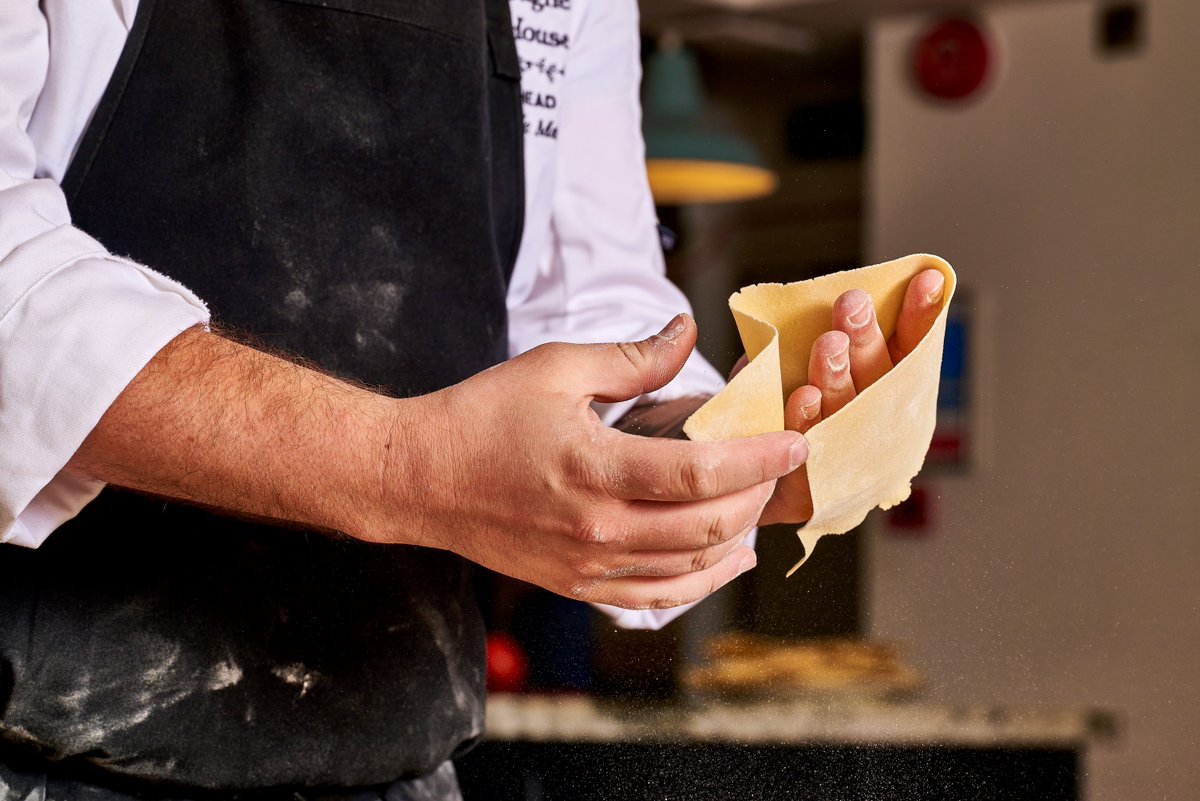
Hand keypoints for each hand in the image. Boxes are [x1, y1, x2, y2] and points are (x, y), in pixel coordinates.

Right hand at [372, 315, 807, 609]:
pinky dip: (703, 580)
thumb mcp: (557, 368)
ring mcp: (588, 566)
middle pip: (708, 525)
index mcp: (596, 469)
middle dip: (758, 494)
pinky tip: (729, 559)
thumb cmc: (481, 417)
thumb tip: (686, 332)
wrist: (420, 478)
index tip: (794, 441)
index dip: (759, 460)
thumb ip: (632, 357)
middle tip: (779, 464)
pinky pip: (656, 596)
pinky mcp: (577, 585)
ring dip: (739, 535)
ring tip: (760, 501)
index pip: (701, 475)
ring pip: (691, 565)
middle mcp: (597, 528)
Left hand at [758, 268, 945, 524]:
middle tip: (853, 305)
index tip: (925, 279)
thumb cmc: (767, 401)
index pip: (905, 351)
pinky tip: (804, 397)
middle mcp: (869, 430)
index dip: (918, 317)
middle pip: (877, 381)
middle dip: (866, 341)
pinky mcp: (803, 496)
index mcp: (876, 391)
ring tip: (828, 345)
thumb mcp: (788, 359)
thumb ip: (809, 337)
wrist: (720, 474)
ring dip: (838, 379)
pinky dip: (805, 425)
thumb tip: (820, 303)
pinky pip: (805, 460)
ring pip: (844, 416)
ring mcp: (841, 465)